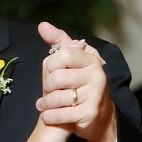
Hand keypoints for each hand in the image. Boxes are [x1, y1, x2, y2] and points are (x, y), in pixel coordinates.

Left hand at [35, 22, 116, 141]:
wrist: (98, 115)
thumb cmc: (79, 84)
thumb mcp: (72, 61)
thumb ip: (59, 42)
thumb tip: (43, 26)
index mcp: (91, 59)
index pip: (63, 55)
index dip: (50, 66)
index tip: (51, 72)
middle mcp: (96, 75)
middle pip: (56, 78)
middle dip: (46, 87)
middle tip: (47, 92)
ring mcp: (95, 94)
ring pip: (56, 98)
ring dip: (45, 104)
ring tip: (45, 105)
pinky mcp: (90, 113)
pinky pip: (59, 114)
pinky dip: (48, 116)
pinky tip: (47, 115)